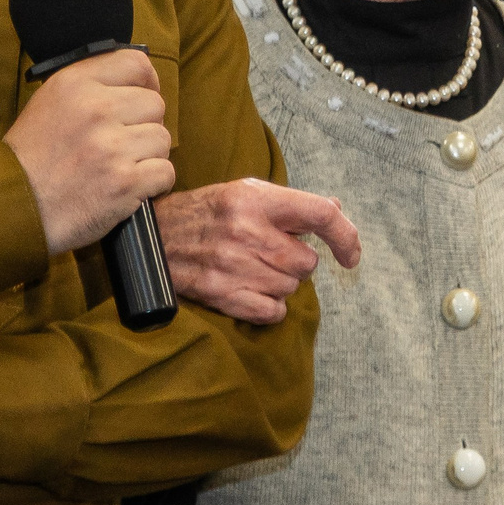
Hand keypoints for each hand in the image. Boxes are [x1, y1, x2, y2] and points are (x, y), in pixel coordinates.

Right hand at [4, 49, 176, 253]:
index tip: (142, 97)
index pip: (135, 64)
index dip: (147, 82)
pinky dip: (154, 183)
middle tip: (123, 142)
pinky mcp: (124, 182)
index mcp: (75, 84)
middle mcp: (96, 109)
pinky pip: (166, 172)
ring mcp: (112, 147)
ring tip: (120, 166)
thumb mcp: (49, 101)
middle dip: (145, 124)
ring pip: (163, 139)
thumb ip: (90, 84)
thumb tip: (138, 80)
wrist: (13, 207)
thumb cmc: (33, 157)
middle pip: (155, 104)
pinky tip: (131, 186)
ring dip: (149, 155)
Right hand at [153, 177, 362, 323]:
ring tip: (252, 267)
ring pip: (291, 287)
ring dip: (280, 283)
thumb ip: (291, 203)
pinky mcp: (221, 294)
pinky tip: (250, 289)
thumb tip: (336, 209)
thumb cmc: (206, 212)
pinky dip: (269, 306)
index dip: (345, 235)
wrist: (152, 238)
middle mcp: (247, 231)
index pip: (320, 214)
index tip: (351, 255)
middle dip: (295, 261)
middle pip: (307, 262)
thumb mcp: (245, 193)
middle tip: (269, 252)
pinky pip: (273, 311)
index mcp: (255, 200)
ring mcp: (233, 265)